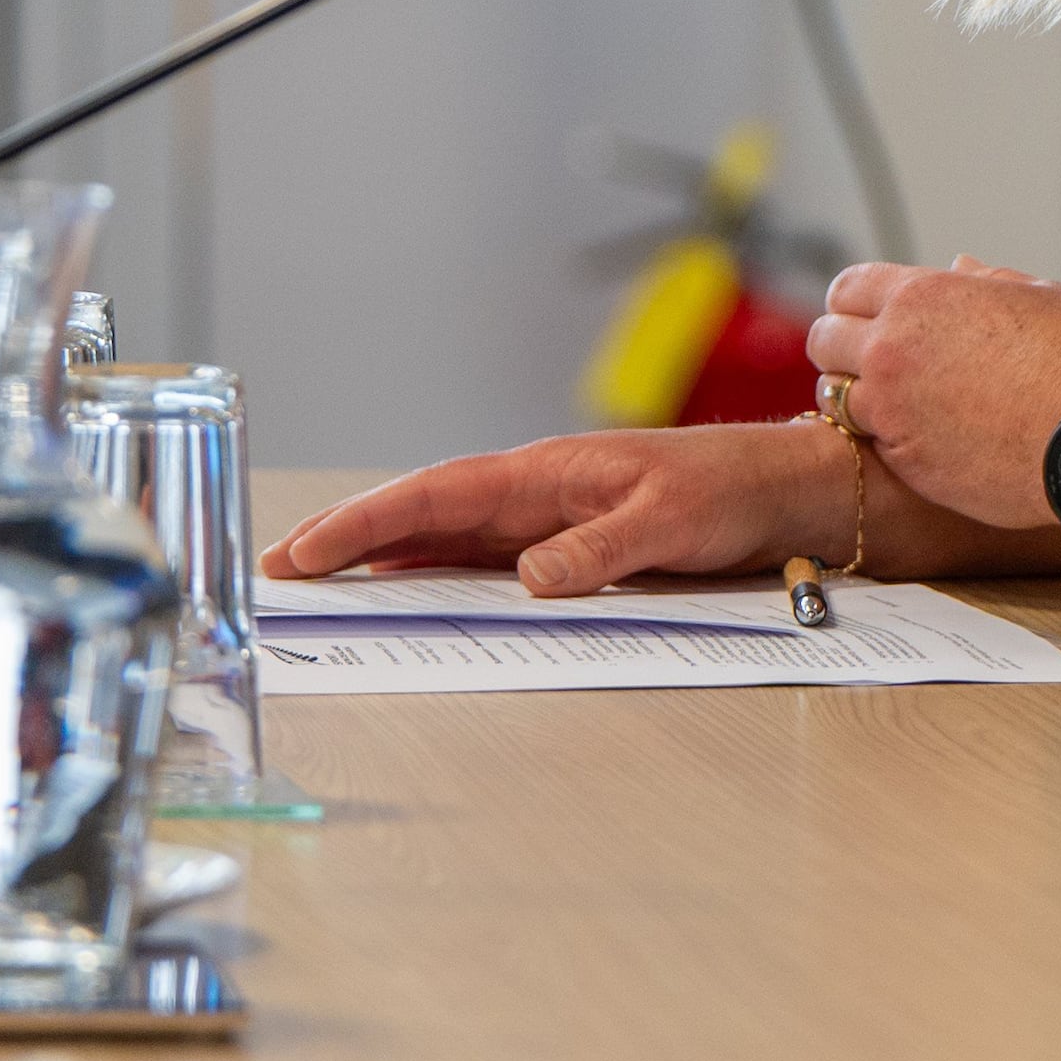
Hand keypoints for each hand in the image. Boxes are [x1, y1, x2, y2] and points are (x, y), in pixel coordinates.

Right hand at [265, 422, 836, 596]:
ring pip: (444, 536)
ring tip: (318, 582)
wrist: (782, 489)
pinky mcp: (565, 539)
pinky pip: (482, 556)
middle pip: (422, 514)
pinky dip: (434, 570)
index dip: (367, 523)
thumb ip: (600, 550)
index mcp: (547, 471)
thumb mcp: (669, 522)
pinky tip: (405, 589)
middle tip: (277, 570)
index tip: (307, 549)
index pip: (436, 496)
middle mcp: (535, 490)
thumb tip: (529, 578)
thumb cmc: (731, 490)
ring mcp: (545, 514)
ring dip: (383, 556)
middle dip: (348, 537)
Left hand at [803, 259, 1060, 531]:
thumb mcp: (1041, 296)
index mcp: (922, 298)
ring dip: (855, 396)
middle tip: (872, 361)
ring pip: (833, 398)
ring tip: (896, 402)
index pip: (847, 288)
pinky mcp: (906, 464)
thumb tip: (960, 270)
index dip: (855, 301)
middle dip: (841, 347)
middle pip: (822, 341)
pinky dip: (888, 439)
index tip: (869, 317)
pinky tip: (927, 437)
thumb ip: (987, 282)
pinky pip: (872, 445)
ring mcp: (893, 412)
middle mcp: (892, 351)